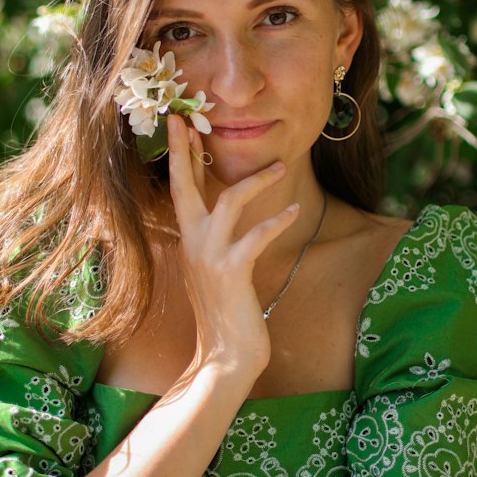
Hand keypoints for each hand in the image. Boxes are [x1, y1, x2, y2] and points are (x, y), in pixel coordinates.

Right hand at [167, 114, 299, 382]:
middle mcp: (193, 244)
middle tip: (190, 118)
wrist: (225, 358)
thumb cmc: (226, 316)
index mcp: (189, 241)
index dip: (181, 157)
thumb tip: (223, 216)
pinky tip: (295, 209)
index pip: (181, 190)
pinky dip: (277, 220)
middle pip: (185, 185)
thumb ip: (215, 242)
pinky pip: (256, 235)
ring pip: (227, 201)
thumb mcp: (215, 272)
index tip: (181, 124)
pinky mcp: (233, 271)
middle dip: (186, 150)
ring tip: (282, 165)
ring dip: (256, 180)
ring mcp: (210, 257)